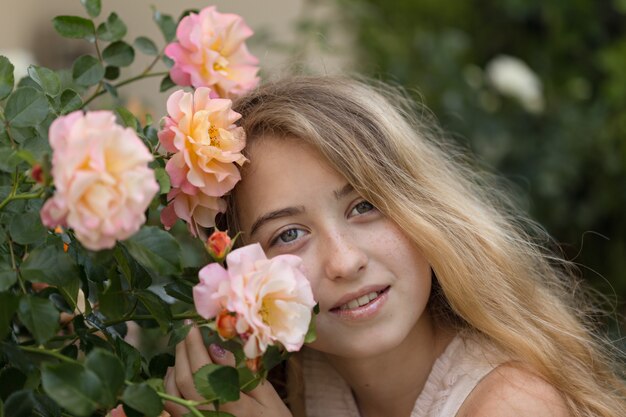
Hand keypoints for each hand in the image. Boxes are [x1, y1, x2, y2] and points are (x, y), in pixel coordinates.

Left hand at [163, 324, 292, 416]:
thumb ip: (243, 374)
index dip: (194, 346)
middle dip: (182, 351)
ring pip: (173, 397)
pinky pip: (173, 409)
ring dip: (173, 369)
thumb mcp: (268, 397)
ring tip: (182, 348)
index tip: (193, 326)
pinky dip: (170, 388)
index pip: (204, 372)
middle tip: (186, 330)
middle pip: (184, 381)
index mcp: (233, 407)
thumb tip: (216, 348)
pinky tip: (176, 374)